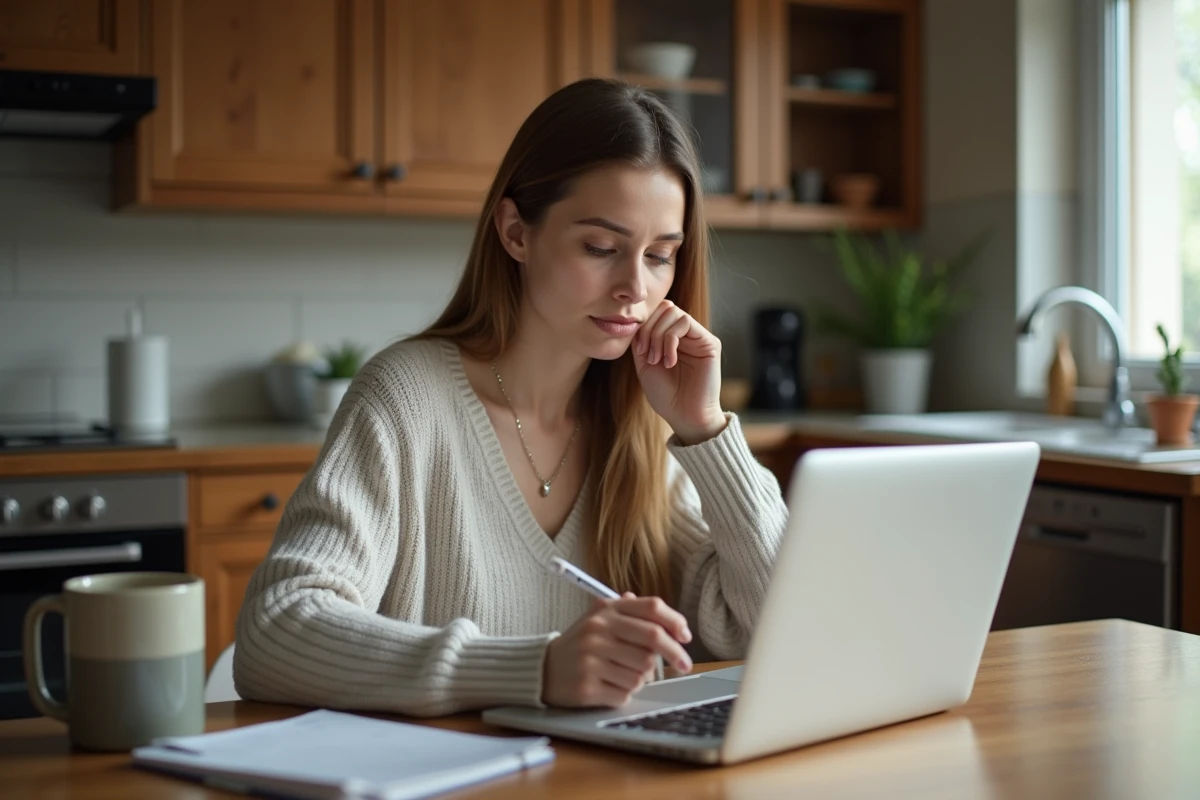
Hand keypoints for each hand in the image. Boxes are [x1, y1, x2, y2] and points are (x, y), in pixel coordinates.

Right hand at [542, 594, 693, 707]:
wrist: (544, 669)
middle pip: (653, 639)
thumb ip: (633, 614)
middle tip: (684, 664)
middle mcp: (598, 630)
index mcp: (605, 610)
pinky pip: (626, 693)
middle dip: (675, 653)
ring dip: (642, 677)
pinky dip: (625, 693)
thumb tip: (670, 621)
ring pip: (643, 671)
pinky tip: (610, 686)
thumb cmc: (581, 644)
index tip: (686, 637)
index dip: (675, 621)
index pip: (651, 607)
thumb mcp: (601, 620)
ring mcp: (591, 658)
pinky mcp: (587, 685)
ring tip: (624, 674)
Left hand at [632, 300, 725, 444]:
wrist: (684, 415)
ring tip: (658, 360)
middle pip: (664, 307)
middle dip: (650, 329)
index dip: (643, 326)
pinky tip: (670, 361)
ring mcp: (698, 337)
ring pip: (674, 312)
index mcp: (671, 338)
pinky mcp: (709, 342)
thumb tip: (640, 319)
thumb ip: (642, 339)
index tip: (639, 351)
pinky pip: (685, 322)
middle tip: (648, 355)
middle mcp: (686, 335)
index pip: (656, 313)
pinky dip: (670, 340)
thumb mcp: (644, 364)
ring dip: (659, 335)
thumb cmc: (666, 395)